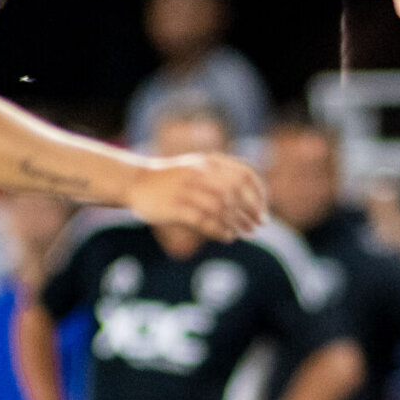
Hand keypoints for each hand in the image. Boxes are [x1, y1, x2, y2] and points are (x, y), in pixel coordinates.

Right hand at [127, 153, 265, 243]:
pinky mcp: (174, 206)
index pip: (244, 175)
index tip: (263, 211)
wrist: (136, 181)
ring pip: (221, 208)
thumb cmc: (173, 180)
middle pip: (236, 192)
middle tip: (259, 226)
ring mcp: (186, 189)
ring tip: (245, 233)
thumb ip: (224, 179)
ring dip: (237, 223)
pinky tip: (227, 237)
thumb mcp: (199, 169)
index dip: (259, 195)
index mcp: (209, 162)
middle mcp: (200, 173)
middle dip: (251, 211)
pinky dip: (219, 230)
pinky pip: (203, 220)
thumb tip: (254, 203)